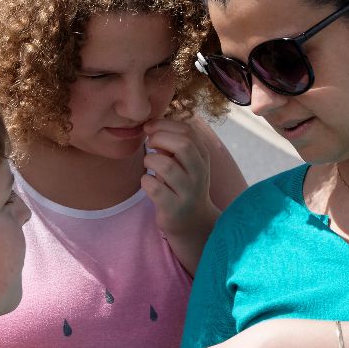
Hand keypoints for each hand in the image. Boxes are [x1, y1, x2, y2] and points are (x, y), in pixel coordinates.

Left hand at [142, 119, 219, 267]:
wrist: (193, 223)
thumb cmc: (183, 186)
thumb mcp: (184, 163)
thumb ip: (172, 145)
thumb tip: (151, 126)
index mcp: (202, 157)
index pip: (188, 130)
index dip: (164, 124)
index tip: (150, 128)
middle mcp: (199, 173)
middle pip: (183, 145)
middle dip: (159, 138)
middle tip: (150, 143)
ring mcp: (188, 193)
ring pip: (166, 165)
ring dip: (150, 159)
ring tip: (149, 164)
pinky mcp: (174, 209)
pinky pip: (155, 188)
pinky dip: (146, 180)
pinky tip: (148, 182)